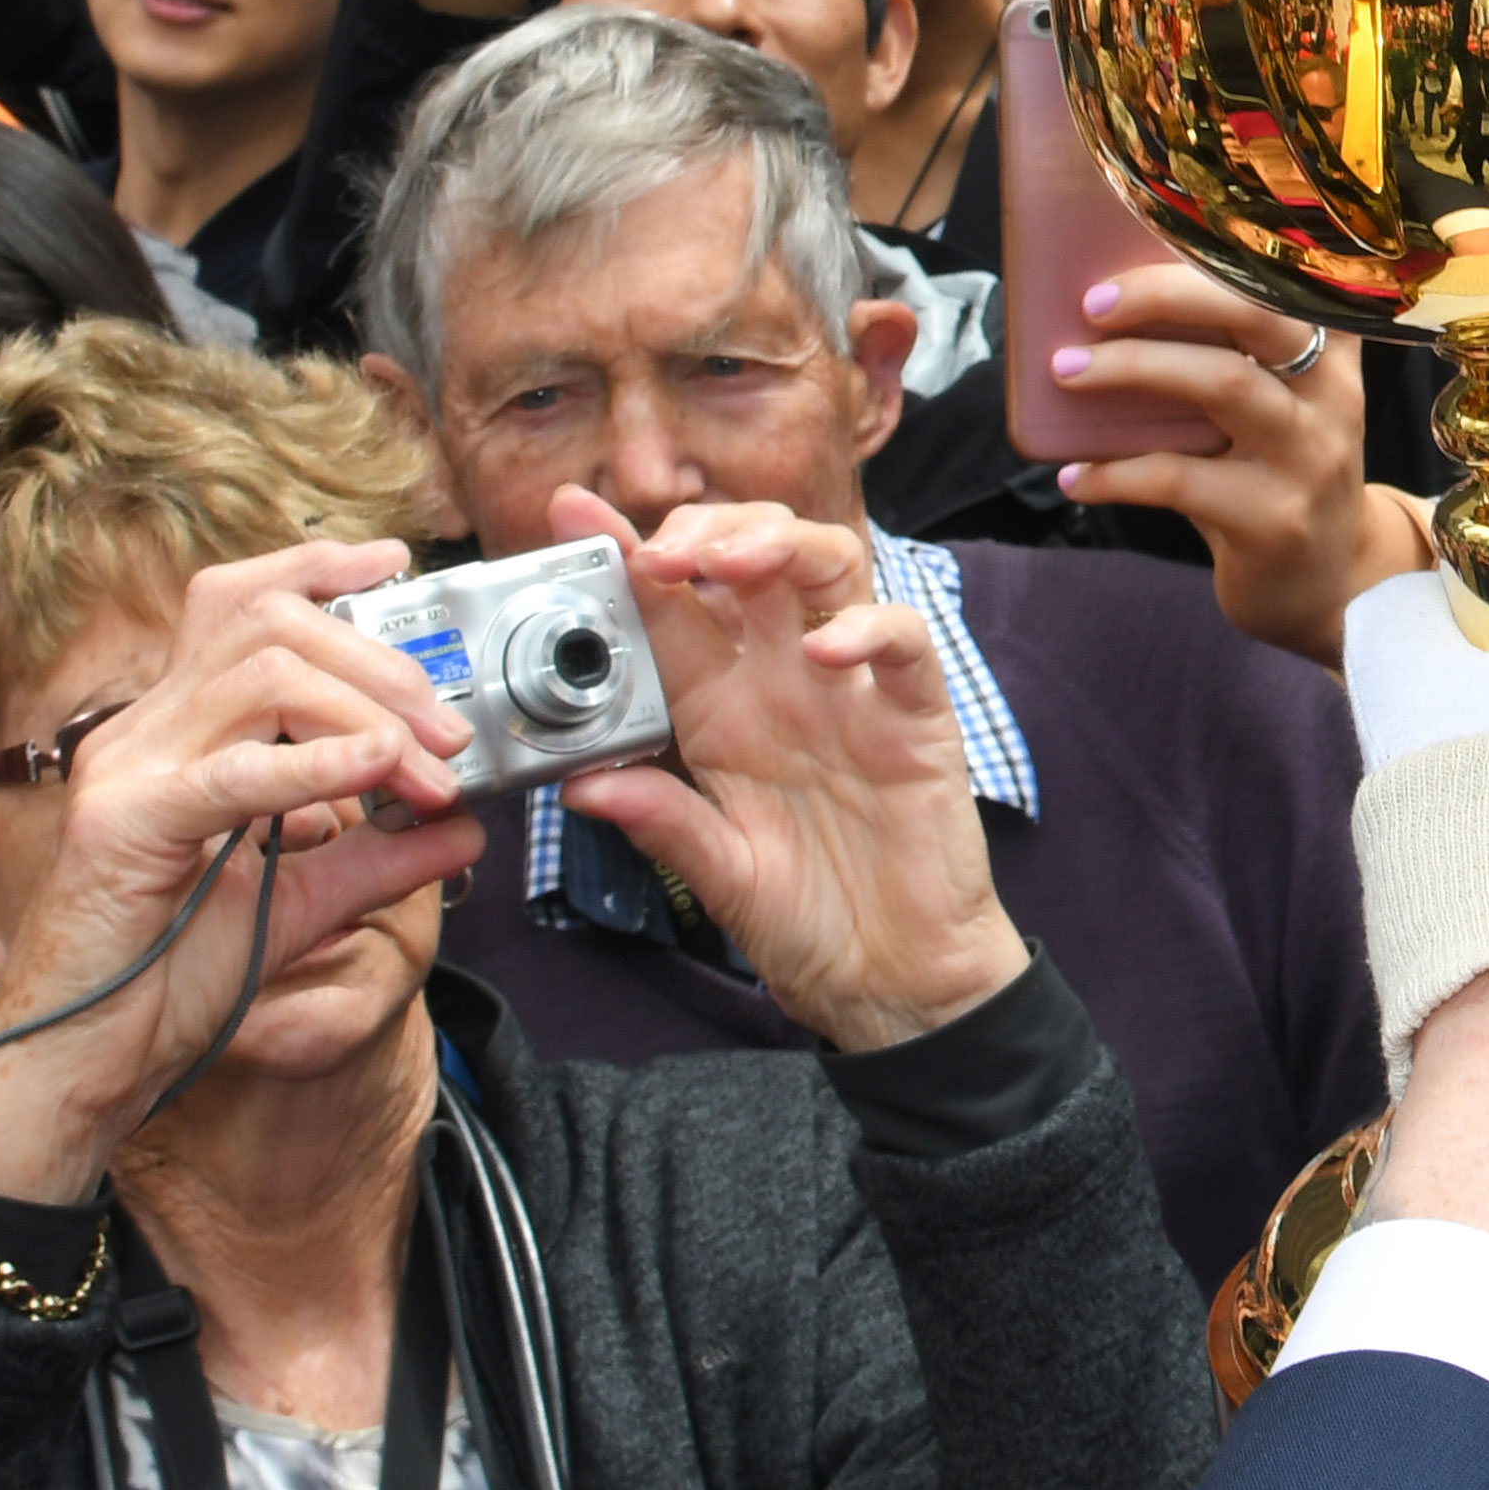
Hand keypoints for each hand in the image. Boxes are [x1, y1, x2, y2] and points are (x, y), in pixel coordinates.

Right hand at [0, 545, 477, 1205]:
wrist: (92, 1064)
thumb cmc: (175, 978)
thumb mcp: (304, 901)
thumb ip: (383, 856)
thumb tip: (467, 827)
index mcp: (180, 731)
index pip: (238, 602)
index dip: (317, 566)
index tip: (396, 566)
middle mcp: (147, 731)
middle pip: (269, 623)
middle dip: (382, 661)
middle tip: (453, 732)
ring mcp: (129, 770)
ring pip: (262, 674)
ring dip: (370, 711)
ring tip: (429, 770)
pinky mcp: (125, 825)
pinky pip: (233, 771)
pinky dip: (316, 763)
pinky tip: (377, 770)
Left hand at [553, 495, 1030, 1051]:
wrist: (892, 977)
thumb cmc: (805, 920)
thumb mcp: (716, 873)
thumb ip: (659, 822)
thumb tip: (581, 786)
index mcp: (719, 709)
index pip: (668, 609)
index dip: (623, 553)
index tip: (571, 512)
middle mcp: (782, 682)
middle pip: (753, 557)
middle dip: (707, 531)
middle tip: (664, 551)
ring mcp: (853, 691)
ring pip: (830, 568)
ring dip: (780, 546)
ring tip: (734, 563)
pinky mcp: (917, 716)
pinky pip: (904, 643)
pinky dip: (869, 629)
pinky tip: (827, 650)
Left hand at [1051, 264, 1433, 667]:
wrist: (1331, 583)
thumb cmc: (1274, 475)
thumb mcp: (1273, 404)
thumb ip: (1222, 353)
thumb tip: (1097, 307)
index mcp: (1327, 350)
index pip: (1290, 273)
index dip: (1232, 240)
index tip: (1153, 219)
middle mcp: (1330, 393)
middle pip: (1256, 312)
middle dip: (1164, 294)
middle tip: (1091, 304)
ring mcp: (1309, 455)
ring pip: (1221, 383)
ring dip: (1131, 369)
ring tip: (1066, 371)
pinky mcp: (1274, 518)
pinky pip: (1178, 479)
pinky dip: (1113, 474)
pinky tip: (1075, 476)